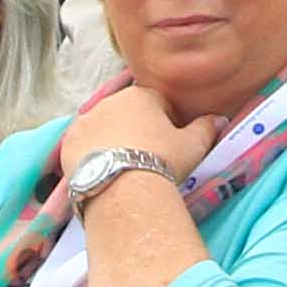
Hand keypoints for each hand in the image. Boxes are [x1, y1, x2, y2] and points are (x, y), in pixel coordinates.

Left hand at [60, 88, 229, 187]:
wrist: (123, 191)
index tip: (171, 145)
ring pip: (104, 129)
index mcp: (140, 96)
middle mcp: (108, 102)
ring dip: (113, 142)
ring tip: (124, 169)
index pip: (159, 103)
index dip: (168, 124)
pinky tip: (104, 173)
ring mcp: (84, 123)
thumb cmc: (162, 162)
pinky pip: (83, 147)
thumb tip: (220, 119)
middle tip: (148, 159)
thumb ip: (206, 128)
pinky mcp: (67, 145)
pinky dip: (92, 156)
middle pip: (128, 114)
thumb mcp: (193, 145)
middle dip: (137, 131)